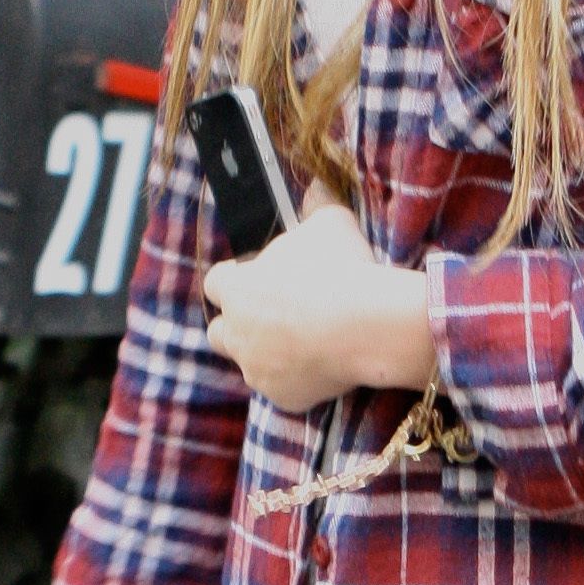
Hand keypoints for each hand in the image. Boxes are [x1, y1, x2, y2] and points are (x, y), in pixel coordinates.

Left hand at [201, 185, 437, 412]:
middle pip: (219, 332)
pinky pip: (283, 389)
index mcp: (238, 288)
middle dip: (238, 324)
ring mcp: (258, 369)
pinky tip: (322, 365)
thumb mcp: (330, 223)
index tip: (256, 275)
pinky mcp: (284, 397)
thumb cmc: (341, 268)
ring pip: (249, 364)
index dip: (234, 278)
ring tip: (301, 342)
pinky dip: (297, 379)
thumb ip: (316, 206)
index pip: (215, 282)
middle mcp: (238, 332)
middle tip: (271, 315)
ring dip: (265, 354)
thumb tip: (317, 186)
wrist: (368, 326)